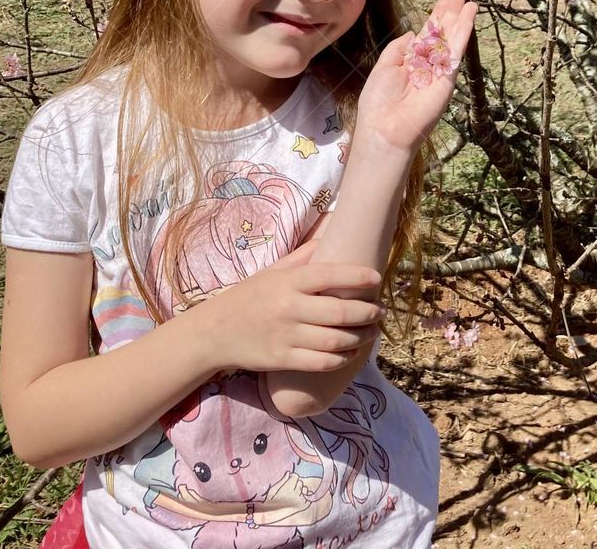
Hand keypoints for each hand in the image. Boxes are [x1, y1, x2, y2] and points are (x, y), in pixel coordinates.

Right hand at [196, 239, 383, 374]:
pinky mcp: (282, 360)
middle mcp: (288, 307)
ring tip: (372, 332)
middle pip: (339, 311)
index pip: (328, 274)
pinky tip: (352, 352)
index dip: (357, 275)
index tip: (377, 278)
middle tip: (381, 311)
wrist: (215, 332)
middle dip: (367, 312)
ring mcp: (286, 335)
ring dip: (360, 337)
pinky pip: (320, 362)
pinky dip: (342, 358)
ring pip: (334, 339)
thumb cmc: (249, 296)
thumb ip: (302, 257)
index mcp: (288, 281)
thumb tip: (331, 235)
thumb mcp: (273, 271)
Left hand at [356, 0, 476, 153]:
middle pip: (442, 33)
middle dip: (450, 13)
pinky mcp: (448, 77)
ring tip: (467, 0)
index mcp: (411, 60)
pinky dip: (463, 32)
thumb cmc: (378, 99)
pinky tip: (469, 16)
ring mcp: (440, 70)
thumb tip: (412, 32)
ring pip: (451, 39)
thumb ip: (398, 48)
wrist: (385, 127)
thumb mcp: (384, 65)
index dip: (435, 16)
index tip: (444, 0)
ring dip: (460, 19)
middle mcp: (427, 63)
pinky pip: (456, 51)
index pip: (427, 34)